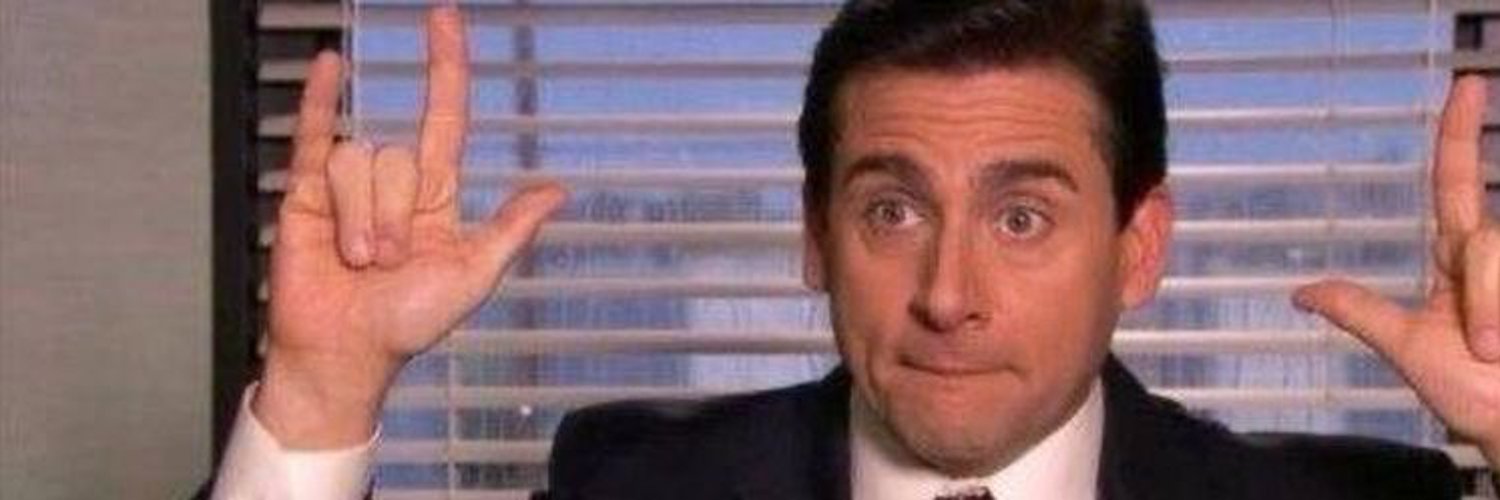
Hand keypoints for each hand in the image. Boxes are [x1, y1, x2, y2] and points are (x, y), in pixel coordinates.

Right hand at [251, 6, 567, 447]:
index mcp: (435, 197)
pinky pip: (313, 136)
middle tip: (385, 263)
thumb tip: (556, 190)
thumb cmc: (406, 324)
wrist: (343, 354)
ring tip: (355, 262)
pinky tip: (326, 67)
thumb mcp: (471, 277)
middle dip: (392, 214)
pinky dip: (317, 100)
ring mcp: (348, 187)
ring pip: (359, 161)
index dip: (446, 68)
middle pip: (399, 155)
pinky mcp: (307, 195)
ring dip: (360, 218)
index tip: (444, 18)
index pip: (443, 117)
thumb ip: (509, 230)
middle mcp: (392, 185)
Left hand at [1293, 75, 1499, 465]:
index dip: (1457, 132)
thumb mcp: (1408, 349)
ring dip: (1495, 314)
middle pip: (1483, 237)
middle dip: (1482, 297)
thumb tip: (1299, 292)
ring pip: (1497, 256)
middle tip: (1485, 349)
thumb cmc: (1476, 398)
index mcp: (1462, 262)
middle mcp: (1496, 257)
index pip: (1457, 181)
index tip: (1465, 84)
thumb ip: (1361, 313)